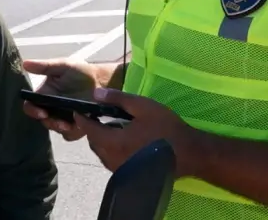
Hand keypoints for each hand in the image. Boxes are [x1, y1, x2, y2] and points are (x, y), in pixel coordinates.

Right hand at [21, 58, 99, 139]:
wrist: (102, 80)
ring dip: (62, 128)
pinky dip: (75, 131)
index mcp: (45, 95)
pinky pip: (71, 134)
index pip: (30, 106)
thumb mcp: (63, 66)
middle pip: (43, 121)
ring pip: (57, 129)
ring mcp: (64, 118)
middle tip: (60, 122)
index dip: (32, 111)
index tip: (41, 112)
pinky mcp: (76, 125)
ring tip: (71, 125)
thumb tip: (24, 63)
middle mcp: (51, 108)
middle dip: (50, 122)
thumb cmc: (81, 71)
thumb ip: (44, 66)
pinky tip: (82, 125)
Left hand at [76, 88, 192, 173]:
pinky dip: (111, 150)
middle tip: (99, 116)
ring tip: (113, 127)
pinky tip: (123, 141)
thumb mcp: (143, 107)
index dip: (82, 119)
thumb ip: (117, 99)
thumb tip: (95, 93)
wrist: (189, 153)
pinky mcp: (130, 174)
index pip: (89, 130)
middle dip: (93, 130)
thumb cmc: (167, 128)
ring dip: (102, 141)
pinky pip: (111, 161)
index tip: (78, 110)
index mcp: (114, 142)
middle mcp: (113, 159)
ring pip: (102, 154)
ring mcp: (121, 169)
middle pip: (94, 143)